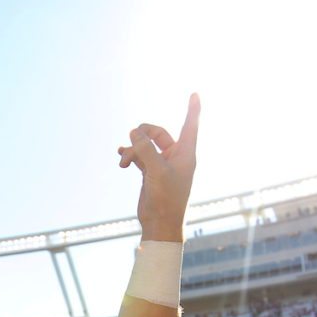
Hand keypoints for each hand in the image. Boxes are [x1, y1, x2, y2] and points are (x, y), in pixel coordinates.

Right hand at [118, 94, 200, 241]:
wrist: (160, 223)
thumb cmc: (166, 199)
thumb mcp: (156, 170)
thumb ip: (145, 148)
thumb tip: (134, 132)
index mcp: (186, 154)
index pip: (191, 125)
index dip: (193, 109)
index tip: (196, 93)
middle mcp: (176, 157)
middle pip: (159, 133)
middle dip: (143, 134)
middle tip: (132, 137)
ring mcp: (162, 165)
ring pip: (145, 146)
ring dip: (133, 149)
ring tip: (123, 160)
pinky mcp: (151, 174)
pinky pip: (139, 157)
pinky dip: (130, 155)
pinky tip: (120, 155)